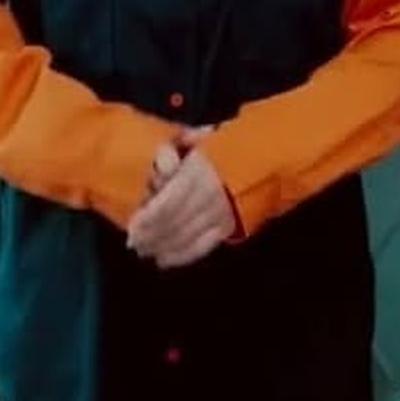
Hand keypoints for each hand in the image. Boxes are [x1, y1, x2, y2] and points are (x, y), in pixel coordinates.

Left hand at [127, 128, 234, 268]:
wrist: (267, 159)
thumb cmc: (229, 147)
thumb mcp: (203, 139)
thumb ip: (179, 148)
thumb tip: (160, 162)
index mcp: (199, 173)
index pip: (168, 203)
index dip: (148, 219)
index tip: (132, 228)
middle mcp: (209, 195)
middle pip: (174, 223)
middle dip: (151, 236)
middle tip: (134, 244)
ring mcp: (220, 214)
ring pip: (186, 237)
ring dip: (163, 247)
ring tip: (146, 252)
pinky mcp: (228, 227)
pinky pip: (202, 246)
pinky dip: (182, 255)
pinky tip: (165, 260)